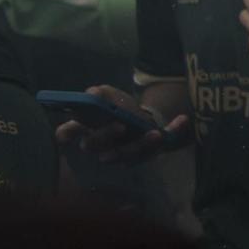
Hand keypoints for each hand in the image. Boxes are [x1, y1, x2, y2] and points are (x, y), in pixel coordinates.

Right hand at [55, 85, 188, 164]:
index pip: (66, 133)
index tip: (69, 131)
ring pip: (126, 155)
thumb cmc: (118, 107)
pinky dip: (172, 132)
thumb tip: (92, 93)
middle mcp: (100, 146)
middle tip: (120, 126)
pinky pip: (158, 148)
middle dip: (105, 137)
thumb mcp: (108, 95)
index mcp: (86, 129)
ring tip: (154, 134)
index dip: (66, 133)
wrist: (141, 117)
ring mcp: (122, 153)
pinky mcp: (144, 154)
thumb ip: (99, 94)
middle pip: (95, 147)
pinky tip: (182, 120)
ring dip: (141, 145)